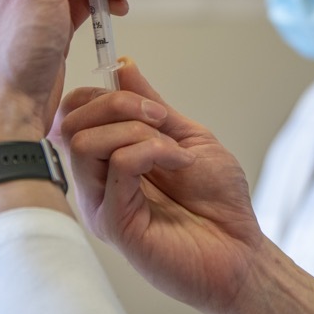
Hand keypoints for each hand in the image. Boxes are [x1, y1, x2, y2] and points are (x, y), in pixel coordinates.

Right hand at [59, 60, 313, 313]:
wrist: (241, 248)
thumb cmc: (218, 202)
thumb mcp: (186, 136)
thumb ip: (151, 104)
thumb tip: (123, 66)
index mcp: (109, 159)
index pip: (74, 114)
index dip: (102, 94)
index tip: (147, 101)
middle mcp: (97, 182)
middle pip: (72, 122)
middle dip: (119, 104)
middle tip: (160, 119)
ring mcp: (102, 203)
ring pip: (85, 142)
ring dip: (136, 129)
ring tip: (172, 147)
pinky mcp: (114, 222)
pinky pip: (117, 166)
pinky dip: (152, 150)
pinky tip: (180, 163)